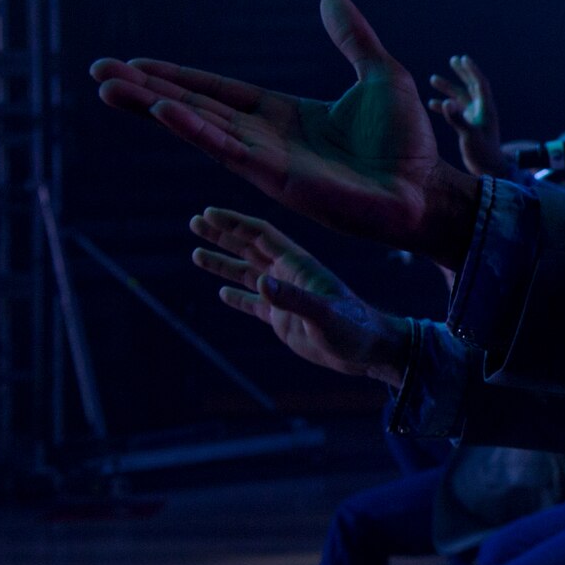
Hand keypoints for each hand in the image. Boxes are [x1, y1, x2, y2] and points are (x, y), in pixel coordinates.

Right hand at [91, 0, 478, 265]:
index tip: (135, 63)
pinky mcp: (277, 178)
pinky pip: (226, 149)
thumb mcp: (378, 75)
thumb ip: (352, 37)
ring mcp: (267, 159)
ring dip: (152, 106)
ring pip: (198, 127)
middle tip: (98, 73)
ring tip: (108, 88)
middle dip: (145, 90)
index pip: (218, 91)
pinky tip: (161, 110)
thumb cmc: (407, 144)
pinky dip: (194, 129)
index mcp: (284, 114)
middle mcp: (266, 137)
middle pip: (193, 107)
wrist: (426, 189)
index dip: (177, 77)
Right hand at [189, 207, 410, 385]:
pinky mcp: (285, 319)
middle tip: (194, 222)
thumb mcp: (325, 315)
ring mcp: (287, 297)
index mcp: (300, 265)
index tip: (209, 214)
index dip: (235, 224)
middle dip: (222, 235)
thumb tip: (261, 282)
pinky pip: (256, 304)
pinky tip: (222, 292)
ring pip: (248, 274)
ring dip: (223, 263)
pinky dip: (239, 297)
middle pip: (250, 248)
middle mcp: (291, 275)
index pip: (262, 236)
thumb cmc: (355, 329)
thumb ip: (294, 299)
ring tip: (196, 254)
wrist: (370, 351)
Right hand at [428, 54, 511, 177]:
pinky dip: (445, 107)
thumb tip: (446, 102)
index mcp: (486, 109)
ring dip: (449, 89)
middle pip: (471, 87)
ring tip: (433, 79)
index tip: (462, 58)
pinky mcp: (469, 126)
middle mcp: (481, 111)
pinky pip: (456, 112)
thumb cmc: (483, 154)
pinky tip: (431, 103)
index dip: (471, 70)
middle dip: (462, 73)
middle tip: (453, 60)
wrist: (488, 170)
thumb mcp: (470, 136)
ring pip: (461, 98)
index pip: (480, 84)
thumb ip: (458, 120)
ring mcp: (475, 118)